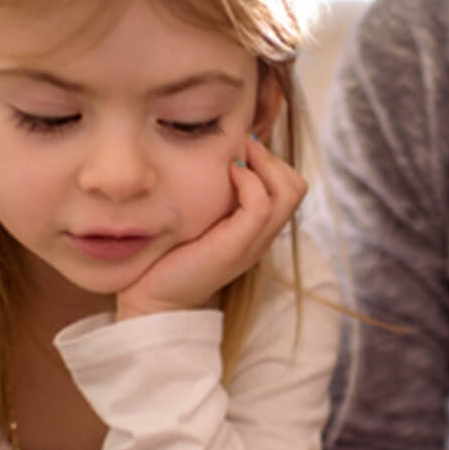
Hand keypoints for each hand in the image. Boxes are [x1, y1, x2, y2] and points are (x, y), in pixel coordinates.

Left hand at [115, 135, 306, 321]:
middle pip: (296, 186)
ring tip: (234, 160)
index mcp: (256, 231)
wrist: (152, 300)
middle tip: (241, 149)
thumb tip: (219, 155)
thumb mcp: (197, 219)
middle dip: (272, 158)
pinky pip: (261, 206)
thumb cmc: (167, 257)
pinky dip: (249, 181)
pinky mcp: (236, 248)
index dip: (271, 161)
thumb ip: (213, 196)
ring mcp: (252, 243)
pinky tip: (228, 174)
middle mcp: (261, 237)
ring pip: (288, 192)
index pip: (290, 186)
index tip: (239, 150)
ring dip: (263, 164)